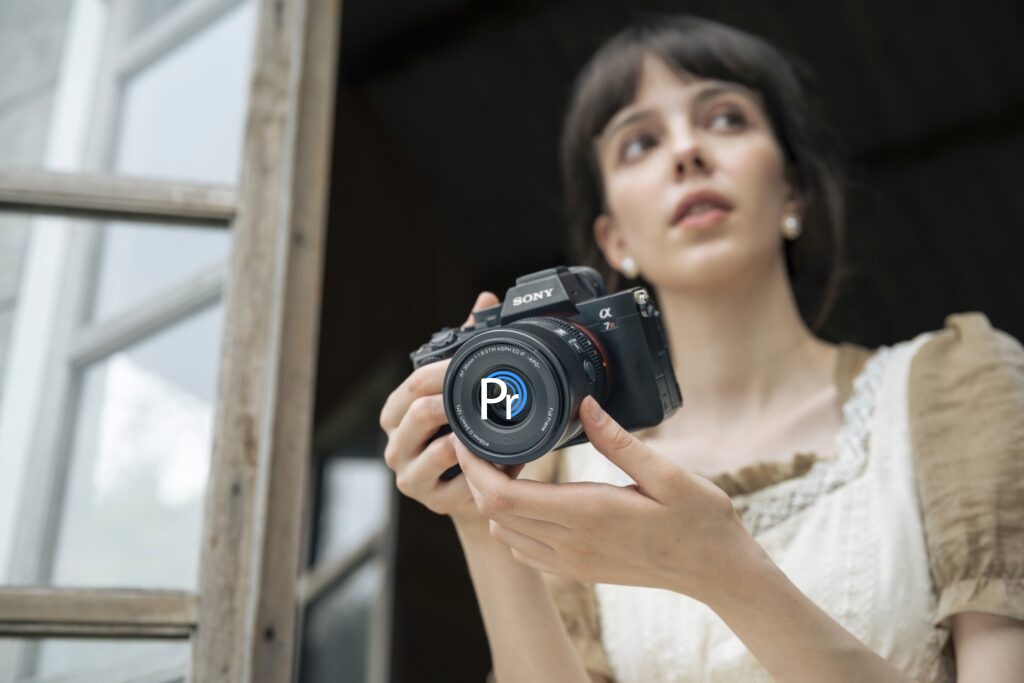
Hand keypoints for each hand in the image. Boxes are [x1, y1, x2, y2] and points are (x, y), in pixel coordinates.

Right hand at [380, 291, 522, 527]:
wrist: (473, 496)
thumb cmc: (463, 436)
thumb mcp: (458, 390)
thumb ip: (464, 345)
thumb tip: (485, 300)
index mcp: (395, 413)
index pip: (413, 383)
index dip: (443, 370)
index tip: (475, 361)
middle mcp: (394, 444)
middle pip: (421, 412)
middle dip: (457, 400)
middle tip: (492, 392)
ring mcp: (410, 475)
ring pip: (441, 448)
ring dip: (476, 437)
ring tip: (501, 428)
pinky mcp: (433, 502)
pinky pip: (463, 479)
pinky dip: (488, 465)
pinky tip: (506, 458)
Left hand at [452, 395, 759, 600]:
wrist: (717, 571)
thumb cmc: (699, 519)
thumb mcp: (668, 473)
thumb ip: (619, 441)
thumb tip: (585, 403)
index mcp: (587, 514)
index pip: (504, 496)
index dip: (475, 467)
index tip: (469, 436)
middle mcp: (571, 543)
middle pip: (494, 512)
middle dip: (477, 477)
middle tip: (482, 440)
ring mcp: (572, 561)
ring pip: (504, 533)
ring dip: (493, 500)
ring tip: (505, 463)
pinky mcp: (578, 570)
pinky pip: (525, 551)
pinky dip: (511, 524)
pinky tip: (530, 497)